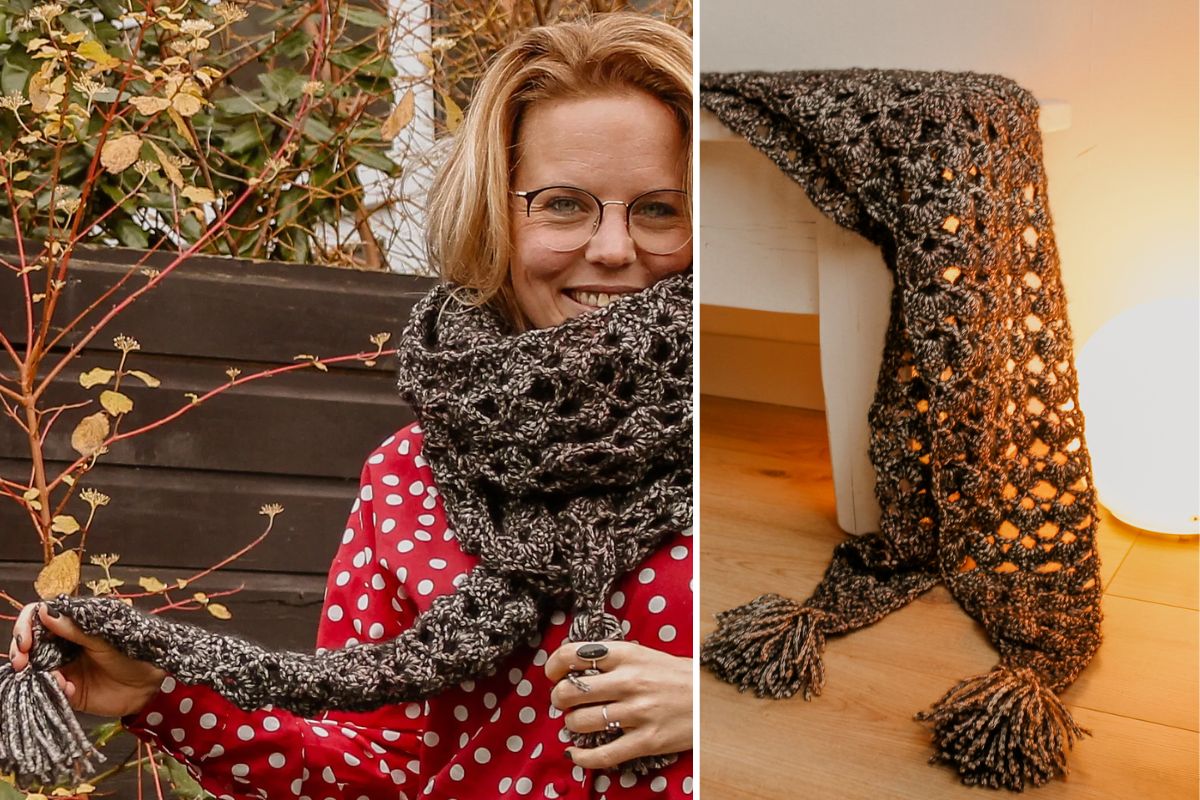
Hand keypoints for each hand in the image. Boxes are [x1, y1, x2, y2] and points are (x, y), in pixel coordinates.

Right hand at [8, 602, 165, 717]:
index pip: (40, 616)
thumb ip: (75, 628)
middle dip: (21, 651)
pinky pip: (48, 688)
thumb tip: (44, 612)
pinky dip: (53, 688)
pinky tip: (68, 688)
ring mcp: (63, 667)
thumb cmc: (133, 655)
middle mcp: (64, 644)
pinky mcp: (66, 690)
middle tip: (21, 661)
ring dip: (36, 672)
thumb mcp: (104, 639)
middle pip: (30, 642)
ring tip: (54, 678)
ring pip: (35, 667)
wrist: (150, 686)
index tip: (25, 640)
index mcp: (74, 625)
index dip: (27, 625)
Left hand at [546, 640, 691, 768]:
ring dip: (571, 724)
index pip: (572, 655)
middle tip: (564, 701)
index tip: (553, 674)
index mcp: (627, 654)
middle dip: (558, 698)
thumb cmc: (675, 675)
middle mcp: (629, 681)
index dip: (553, 665)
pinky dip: (582, 757)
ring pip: (580, 722)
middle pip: (570, 691)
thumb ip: (612, 658)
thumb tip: (573, 665)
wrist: (712, 698)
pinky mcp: (646, 740)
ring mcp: (637, 712)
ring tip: (579, 721)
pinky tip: (576, 753)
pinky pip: (602, 755)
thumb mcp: (644, 654)